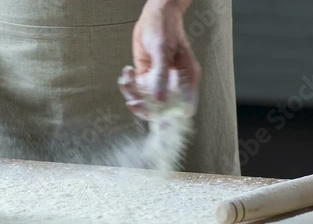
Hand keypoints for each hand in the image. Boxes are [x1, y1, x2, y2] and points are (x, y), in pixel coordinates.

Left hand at [119, 0, 199, 114]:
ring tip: (126, 80)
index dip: (170, 118)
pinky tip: (127, 72)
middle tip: (132, 102)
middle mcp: (173, 84)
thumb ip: (161, 76)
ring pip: (145, 99)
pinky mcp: (146, 76)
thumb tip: (160, 99)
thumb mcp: (163, 51)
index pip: (182, 108)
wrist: (154, 15)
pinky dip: (128, 84)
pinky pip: (136, 88)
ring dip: (132, 93)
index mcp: (187, 80)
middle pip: (161, 108)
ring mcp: (159, 81)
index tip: (155, 120)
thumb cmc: (166, 28)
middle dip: (144, 107)